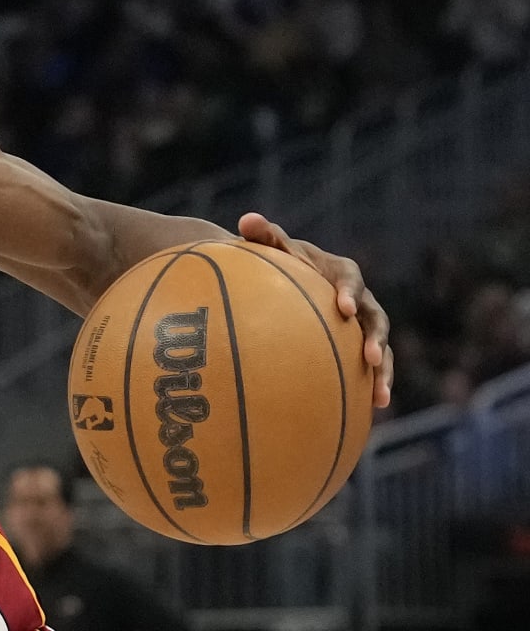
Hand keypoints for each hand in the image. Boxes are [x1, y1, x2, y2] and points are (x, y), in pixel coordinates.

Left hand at [239, 213, 391, 406]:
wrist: (286, 280)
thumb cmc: (277, 262)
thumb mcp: (271, 247)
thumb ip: (262, 235)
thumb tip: (246, 219)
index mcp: (341, 272)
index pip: (350, 279)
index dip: (349, 292)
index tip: (342, 308)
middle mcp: (358, 299)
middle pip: (375, 318)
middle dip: (376, 338)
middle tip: (371, 358)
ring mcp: (360, 325)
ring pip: (379, 347)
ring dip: (384, 371)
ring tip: (382, 397)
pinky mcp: (356, 347)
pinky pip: (368, 368)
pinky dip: (371, 387)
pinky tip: (371, 412)